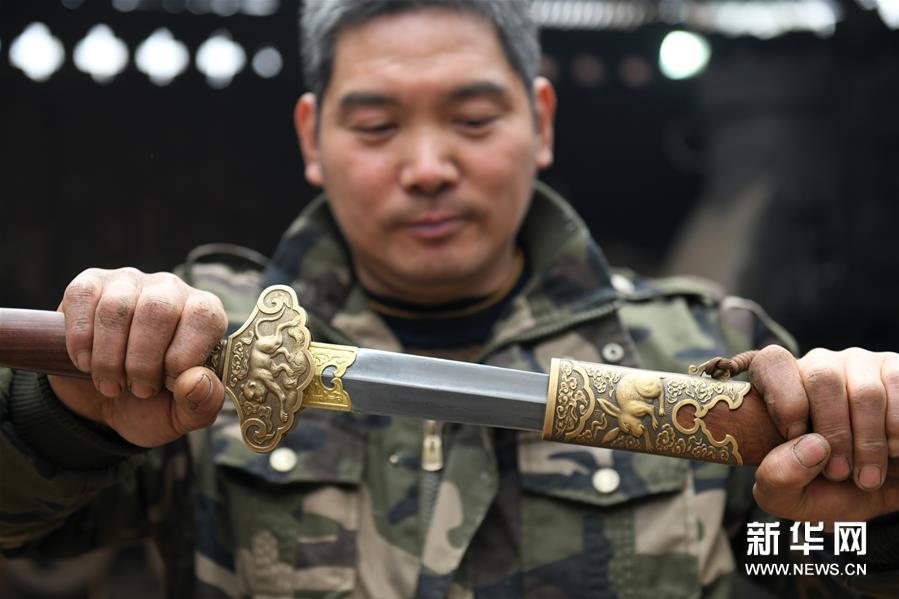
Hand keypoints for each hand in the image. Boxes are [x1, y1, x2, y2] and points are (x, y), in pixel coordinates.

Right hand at [48, 267, 226, 447]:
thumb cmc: (151, 404)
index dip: (184, 356)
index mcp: (205, 314)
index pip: (204, 316)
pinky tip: (86, 363)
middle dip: (143, 361)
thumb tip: (197, 380)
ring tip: (111, 384)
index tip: (168, 384)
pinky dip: (81, 340)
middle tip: (138, 391)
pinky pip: (84, 298)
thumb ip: (202, 403)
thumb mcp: (182, 416)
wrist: (100, 402)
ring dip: (109, 357)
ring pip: (118, 307)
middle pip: (158, 309)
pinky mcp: (90, 284)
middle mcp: (171, 290)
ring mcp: (130, 282)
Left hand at [750, 345, 898, 526]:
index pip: (772, 364)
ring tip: (868, 475)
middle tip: (840, 473)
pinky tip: (894, 452)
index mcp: (778, 387)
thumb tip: (812, 446)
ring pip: (866, 392)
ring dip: (870, 442)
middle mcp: (819, 367)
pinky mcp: (895, 372)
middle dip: (834, 432)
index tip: (795, 436)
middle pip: (823, 378)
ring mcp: (861, 366)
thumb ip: (778, 476)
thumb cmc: (822, 490)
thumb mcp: (786, 497)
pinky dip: (898, 431)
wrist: (874, 494)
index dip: (785, 401)